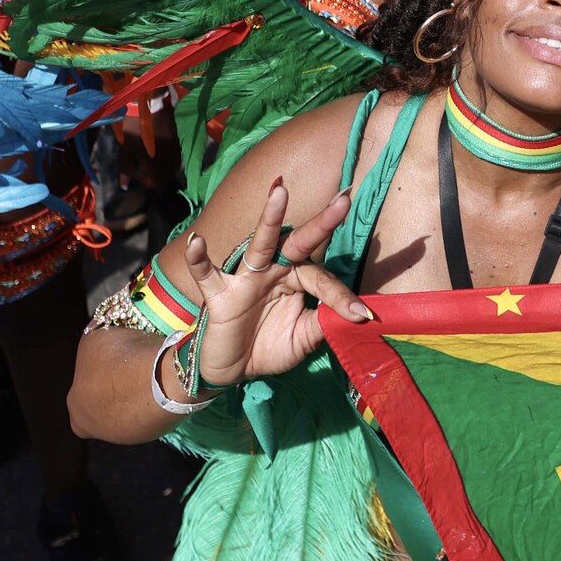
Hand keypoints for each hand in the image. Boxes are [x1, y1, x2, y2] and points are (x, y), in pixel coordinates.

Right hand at [185, 179, 369, 387]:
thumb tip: (357, 316)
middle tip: (344, 200)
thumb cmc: (269, 347)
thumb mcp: (302, 339)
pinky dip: (199, 258)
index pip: (322, 279)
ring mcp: (246, 278)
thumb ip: (324, 324)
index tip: (363, 314)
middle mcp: (274, 271)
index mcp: (297, 279)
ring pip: (260, 244)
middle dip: (321, 224)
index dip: (341, 296)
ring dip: (270, 219)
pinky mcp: (219, 293)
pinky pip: (206, 273)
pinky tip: (197, 241)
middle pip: (299, 243)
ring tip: (279, 192)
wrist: (231, 369)